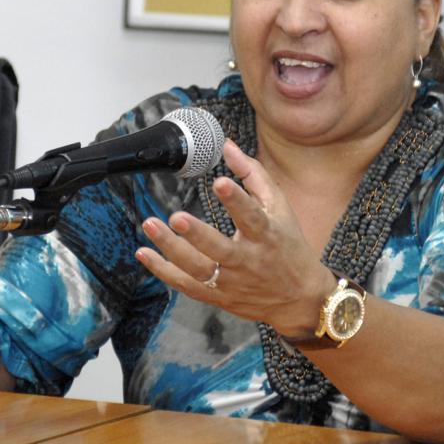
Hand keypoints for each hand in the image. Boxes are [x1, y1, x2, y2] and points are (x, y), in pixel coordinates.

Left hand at [135, 140, 334, 334]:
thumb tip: (227, 145)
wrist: (299, 298)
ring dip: (171, 249)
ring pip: (197, 269)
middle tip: (176, 217)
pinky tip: (144, 252)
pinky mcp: (218, 296)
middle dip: (197, 234)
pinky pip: (186, 285)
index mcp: (266, 235)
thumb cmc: (287, 244)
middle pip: (219, 249)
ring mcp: (231, 282)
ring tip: (150, 224)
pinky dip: (163, 271)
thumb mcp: (280, 207)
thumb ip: (253, 174)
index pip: (251, 217)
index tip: (219, 182)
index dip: (236, 200)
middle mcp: (248, 261)